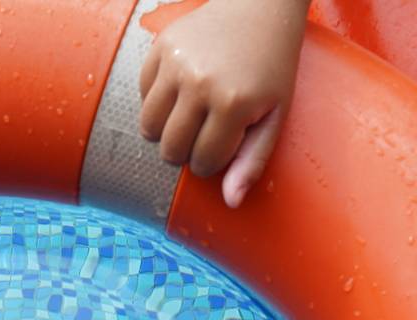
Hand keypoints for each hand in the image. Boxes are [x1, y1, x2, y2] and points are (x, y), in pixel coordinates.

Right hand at [138, 0, 307, 208]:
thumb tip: (231, 203)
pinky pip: (142, 95)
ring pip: (148, 128)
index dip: (213, 161)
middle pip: (170, 150)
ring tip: (188, 119)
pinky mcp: (160, 47)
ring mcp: (176, 63)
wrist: (260, 6)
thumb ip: (252, 161)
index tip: (226, 143)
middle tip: (205, 133)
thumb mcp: (274, 116)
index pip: (202, 164)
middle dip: (186, 152)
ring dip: (165, 132)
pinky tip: (180, 91)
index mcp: (232, 103)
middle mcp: (199, 83)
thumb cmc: (272, 67)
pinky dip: (156, 102)